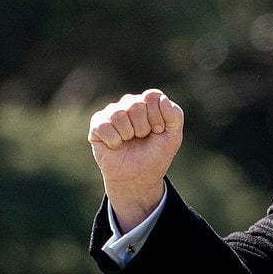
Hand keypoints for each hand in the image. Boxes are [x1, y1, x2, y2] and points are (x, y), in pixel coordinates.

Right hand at [89, 89, 182, 230]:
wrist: (139, 177)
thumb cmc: (156, 155)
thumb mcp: (173, 136)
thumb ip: (175, 115)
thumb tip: (161, 98)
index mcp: (147, 103)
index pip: (152, 96)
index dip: (157, 117)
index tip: (158, 130)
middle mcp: (128, 104)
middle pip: (135, 105)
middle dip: (143, 127)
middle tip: (142, 138)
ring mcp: (111, 114)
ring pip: (119, 114)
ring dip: (128, 134)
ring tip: (130, 141)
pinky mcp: (97, 126)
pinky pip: (104, 126)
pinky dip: (114, 141)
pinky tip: (117, 146)